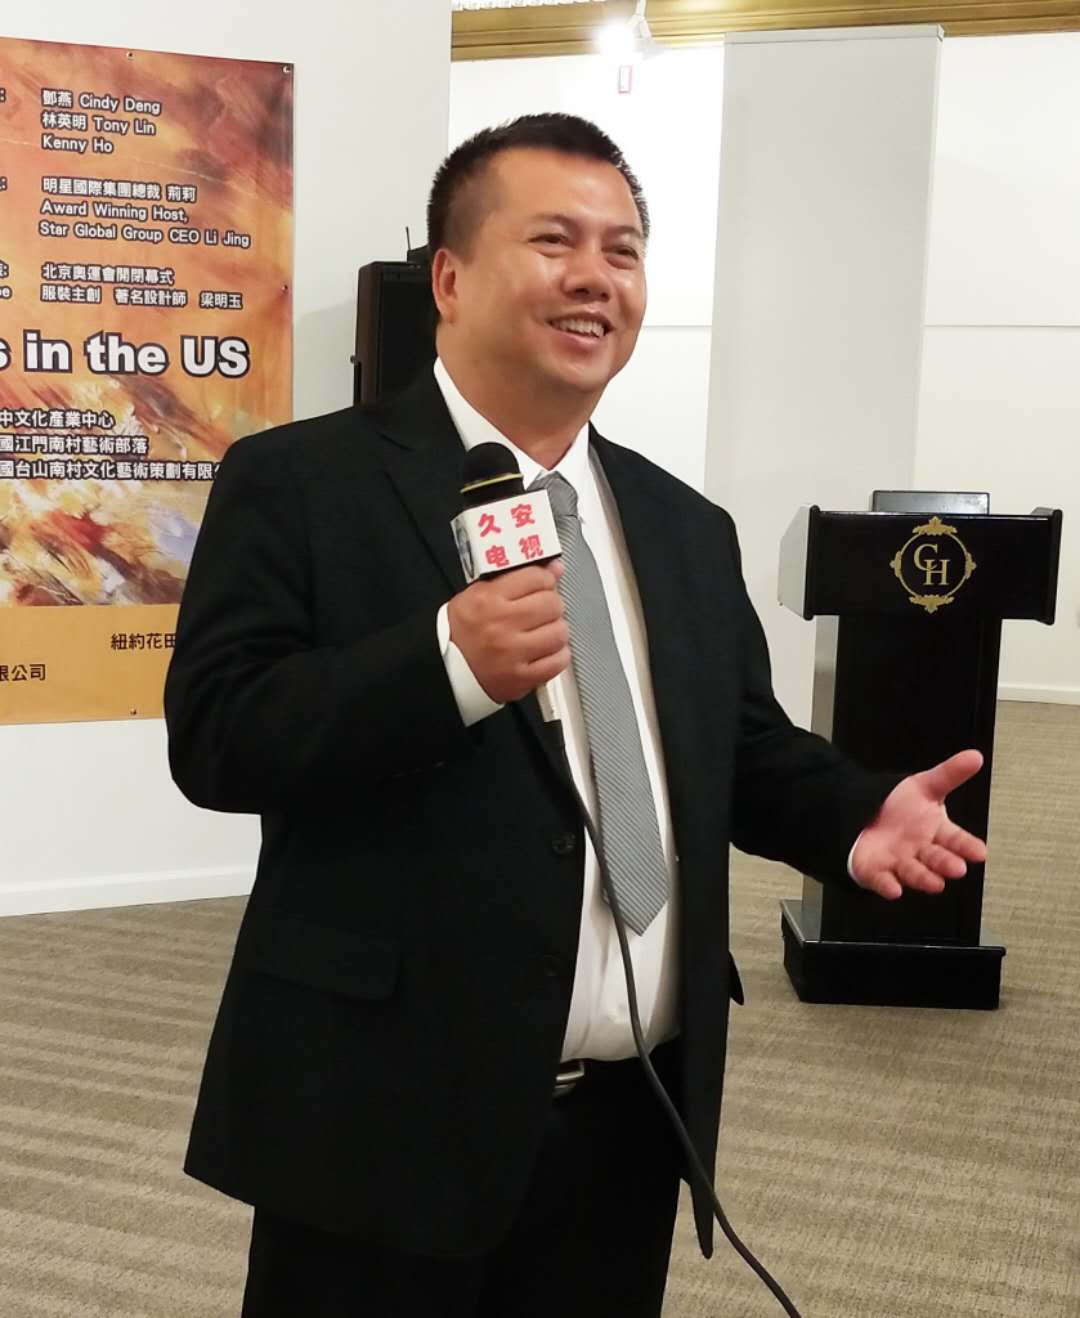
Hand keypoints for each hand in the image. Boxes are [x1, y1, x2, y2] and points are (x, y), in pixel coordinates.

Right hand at [447, 559, 570, 703]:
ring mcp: (513, 653)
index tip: (541, 587)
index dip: (544, 581)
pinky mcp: (522, 677)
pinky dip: (557, 656)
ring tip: (541, 634)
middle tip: (540, 612)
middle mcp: (501, 624)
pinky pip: (559, 661)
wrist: (446, 672)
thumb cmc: (462, 633)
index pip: (536, 577)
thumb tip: (555, 569)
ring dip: (555, 632)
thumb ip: (515, 579)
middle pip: (552, 604)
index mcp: (487, 600)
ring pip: (559, 632)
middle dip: (550, 606)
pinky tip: (543, 652)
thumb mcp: (476, 596)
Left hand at [850, 750, 987, 899]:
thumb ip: (949, 774)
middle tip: (957, 868)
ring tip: (936, 882)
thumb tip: (975, 755)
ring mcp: (899, 863)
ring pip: (914, 873)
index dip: (967, 846)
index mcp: (936, 831)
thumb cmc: (902, 807)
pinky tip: (894, 889)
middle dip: (947, 864)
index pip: (956, 839)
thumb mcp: (925, 786)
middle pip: (937, 859)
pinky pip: (882, 881)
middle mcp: (921, 851)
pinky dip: (888, 886)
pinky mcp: (876, 872)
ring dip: (924, 878)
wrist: (865, 814)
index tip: (980, 852)